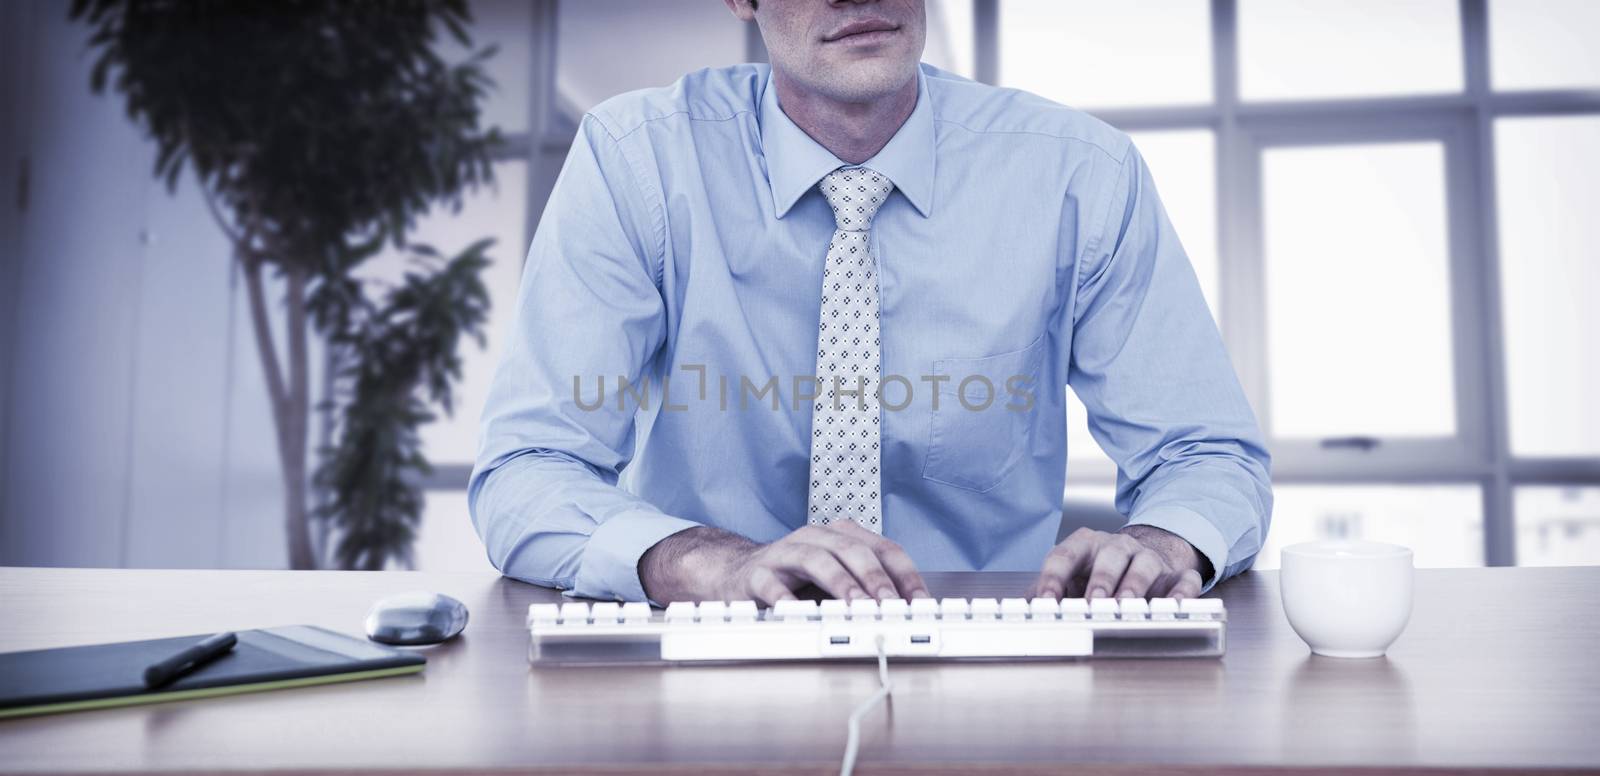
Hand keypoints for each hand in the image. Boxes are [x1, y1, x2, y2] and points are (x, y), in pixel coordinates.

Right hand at [639, 521, 929, 604]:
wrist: (734, 572)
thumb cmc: (793, 577)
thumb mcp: (835, 577)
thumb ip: (867, 588)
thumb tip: (906, 615)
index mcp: (839, 536)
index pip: (883, 548)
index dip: (906, 574)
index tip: (921, 602)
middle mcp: (814, 538)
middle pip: (852, 549)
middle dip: (876, 578)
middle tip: (891, 605)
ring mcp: (783, 554)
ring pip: (816, 559)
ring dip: (840, 583)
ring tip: (856, 606)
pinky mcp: (756, 574)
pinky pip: (772, 584)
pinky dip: (787, 598)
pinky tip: (800, 612)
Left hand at [1027, 525, 1209, 599]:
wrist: (1147, 556)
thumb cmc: (1101, 570)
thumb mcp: (1072, 576)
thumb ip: (1049, 590)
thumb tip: (1023, 610)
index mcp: (1085, 545)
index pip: (1065, 556)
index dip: (1053, 578)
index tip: (1046, 601)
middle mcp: (1117, 547)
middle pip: (1108, 557)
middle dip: (1100, 581)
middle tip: (1094, 604)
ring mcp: (1148, 558)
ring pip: (1144, 565)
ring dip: (1134, 586)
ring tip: (1127, 606)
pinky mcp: (1176, 573)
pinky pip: (1183, 580)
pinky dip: (1181, 593)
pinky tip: (1174, 606)